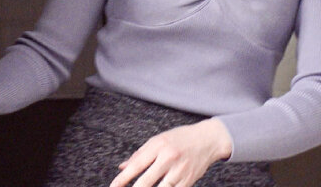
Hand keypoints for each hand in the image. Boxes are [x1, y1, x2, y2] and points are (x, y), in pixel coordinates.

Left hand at [108, 118, 232, 186]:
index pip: (136, 164)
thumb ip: (140, 154)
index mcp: (158, 146)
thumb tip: (122, 166)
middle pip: (147, 180)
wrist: (207, 139)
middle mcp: (168, 158)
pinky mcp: (189, 181)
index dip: (123, 178)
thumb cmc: (180, 138)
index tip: (113, 186)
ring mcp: (179, 171)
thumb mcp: (158, 140)